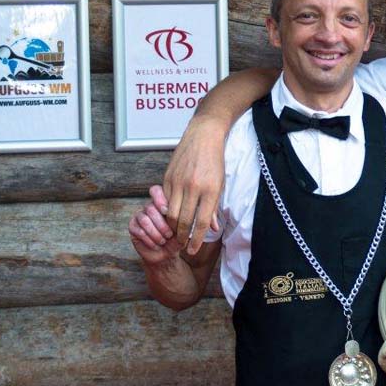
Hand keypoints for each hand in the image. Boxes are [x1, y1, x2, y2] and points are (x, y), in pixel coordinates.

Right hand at [128, 185, 184, 267]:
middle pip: (150, 208)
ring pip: (144, 219)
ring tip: (163, 241)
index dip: (159, 199)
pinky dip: (149, 240)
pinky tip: (156, 245)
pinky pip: (138, 230)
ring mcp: (139, 215)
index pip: (155, 191)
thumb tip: (181, 212)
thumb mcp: (182, 228)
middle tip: (169, 235)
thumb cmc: (177, 239)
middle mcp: (149, 206)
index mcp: (162, 202)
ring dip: (156, 233)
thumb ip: (180, 218)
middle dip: (162, 224)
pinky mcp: (132, 226)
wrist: (167, 255)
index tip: (166, 211)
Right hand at [162, 116, 225, 254]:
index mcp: (210, 190)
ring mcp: (179, 181)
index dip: (196, 240)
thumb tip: (212, 229)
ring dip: (173, 227)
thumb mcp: (220, 185)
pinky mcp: (168, 176)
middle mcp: (193, 187)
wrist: (203, 135)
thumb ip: (214, 208)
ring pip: (171, 213)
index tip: (192, 250)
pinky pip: (165, 200)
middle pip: (184, 221)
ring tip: (176, 234)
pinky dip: (167, 211)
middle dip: (182, 237)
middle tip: (182, 245)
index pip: (202, 222)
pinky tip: (170, 217)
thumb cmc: (215, 161)